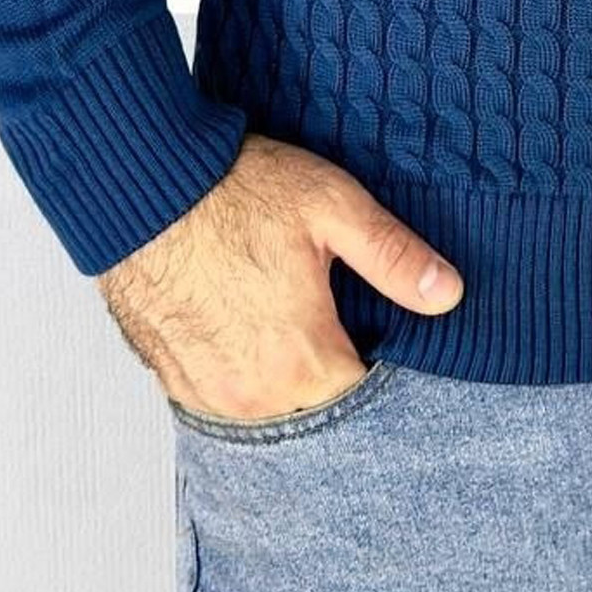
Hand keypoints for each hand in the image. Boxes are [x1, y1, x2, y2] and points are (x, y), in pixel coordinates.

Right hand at [93, 131, 463, 423]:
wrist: (143, 182)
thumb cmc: (234, 189)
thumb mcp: (334, 207)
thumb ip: (395, 257)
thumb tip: (448, 295)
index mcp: (302, 361)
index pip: (366, 400)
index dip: (381, 366)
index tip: (381, 334)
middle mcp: (252, 394)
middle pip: (317, 409)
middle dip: (334, 375)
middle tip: (335, 318)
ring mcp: (205, 390)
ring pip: (268, 407)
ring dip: (285, 377)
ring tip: (289, 320)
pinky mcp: (170, 375)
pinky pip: (222, 395)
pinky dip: (241, 372)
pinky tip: (248, 327)